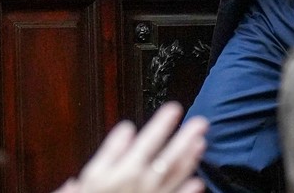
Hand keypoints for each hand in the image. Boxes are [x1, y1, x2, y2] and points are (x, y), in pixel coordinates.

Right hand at [54, 102, 207, 192]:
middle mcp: (146, 181)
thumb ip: (110, 151)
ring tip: (201, 143)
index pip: (150, 139)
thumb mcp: (92, 175)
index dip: (164, 123)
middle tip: (201, 123)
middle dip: (186, 137)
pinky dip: (189, 190)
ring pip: (177, 175)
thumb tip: (126, 129)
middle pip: (171, 156)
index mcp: (128, 168)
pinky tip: (198, 182)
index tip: (175, 108)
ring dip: (191, 159)